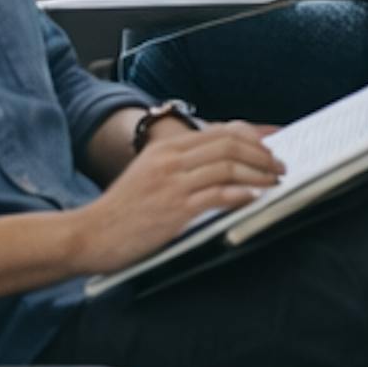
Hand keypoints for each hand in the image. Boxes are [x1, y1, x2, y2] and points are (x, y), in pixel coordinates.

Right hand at [66, 120, 281, 274]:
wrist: (88, 234)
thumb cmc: (121, 211)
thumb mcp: (148, 174)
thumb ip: (181, 165)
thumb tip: (223, 164)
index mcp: (165, 149)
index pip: (220, 132)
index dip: (253, 138)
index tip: (271, 148)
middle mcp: (170, 160)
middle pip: (230, 146)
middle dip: (262, 156)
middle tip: (279, 167)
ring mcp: (172, 184)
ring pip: (229, 168)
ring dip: (259, 175)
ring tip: (274, 182)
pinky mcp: (175, 209)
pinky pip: (219, 195)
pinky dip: (243, 194)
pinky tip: (255, 197)